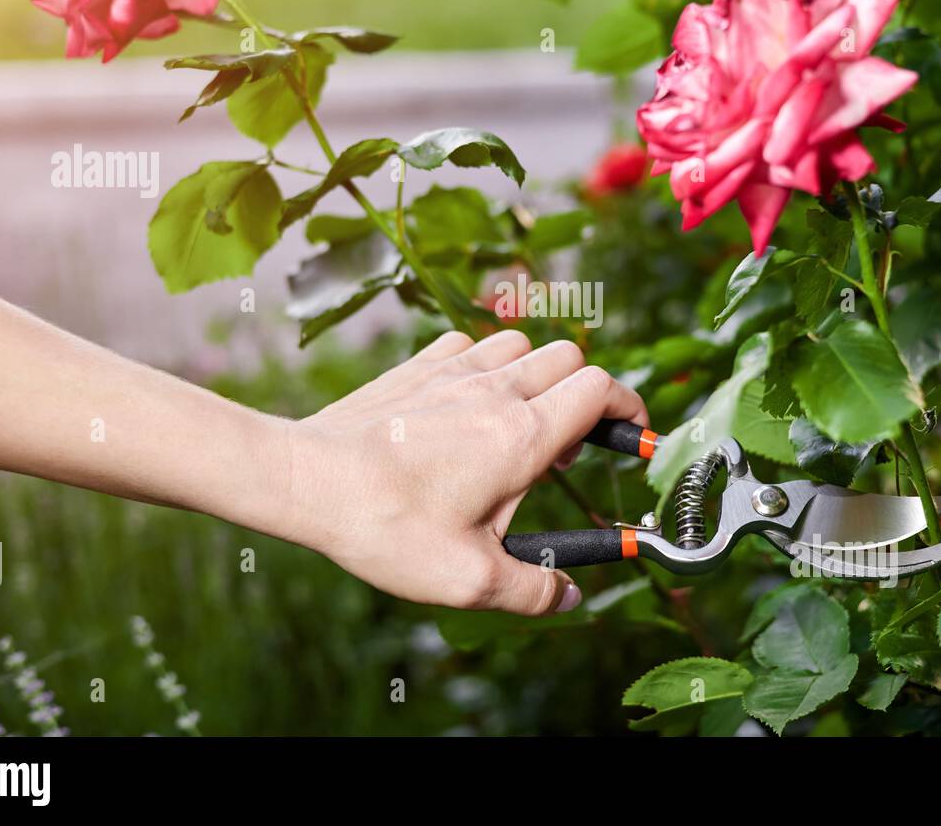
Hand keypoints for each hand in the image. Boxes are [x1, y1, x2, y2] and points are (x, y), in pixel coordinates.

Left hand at [278, 330, 648, 615]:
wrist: (307, 480)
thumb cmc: (387, 528)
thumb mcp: (468, 580)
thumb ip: (532, 591)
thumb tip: (567, 597)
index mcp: (522, 437)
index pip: (601, 391)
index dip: (629, 409)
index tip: (634, 438)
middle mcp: (496, 391)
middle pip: (571, 359)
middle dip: (586, 395)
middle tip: (567, 448)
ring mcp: (454, 371)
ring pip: (522, 343)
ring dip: (536, 374)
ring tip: (518, 424)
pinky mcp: (417, 367)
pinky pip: (470, 343)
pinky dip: (485, 364)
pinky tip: (466, 402)